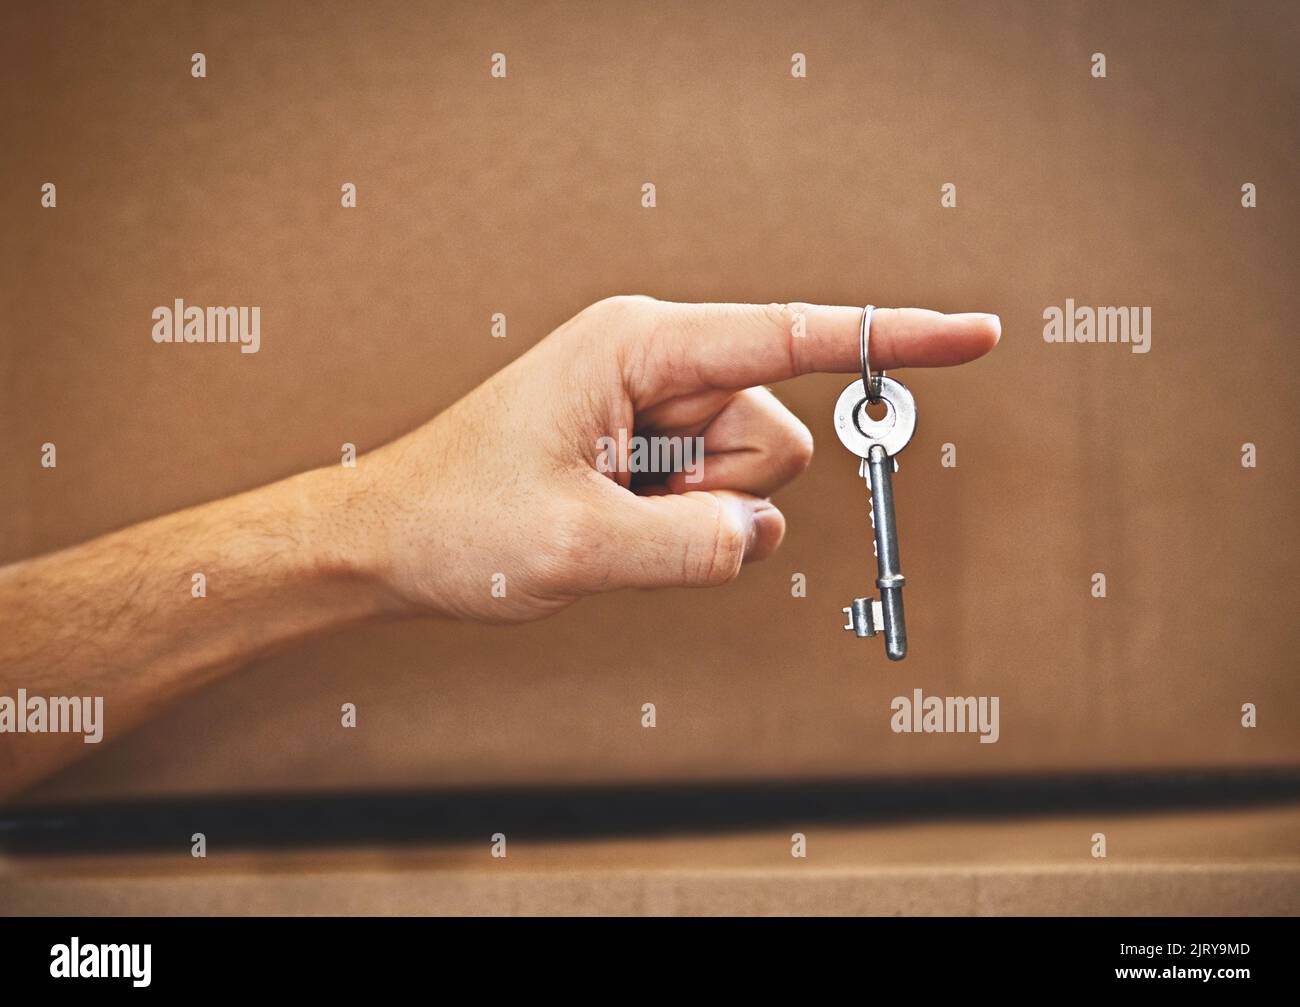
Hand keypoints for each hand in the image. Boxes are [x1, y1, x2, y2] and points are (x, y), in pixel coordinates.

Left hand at [347, 297, 998, 621]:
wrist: (389, 544)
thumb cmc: (457, 526)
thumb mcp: (574, 549)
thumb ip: (693, 548)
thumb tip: (761, 534)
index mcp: (639, 345)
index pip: (791, 337)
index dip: (890, 338)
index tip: (975, 335)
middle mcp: (657, 361)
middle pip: (777, 431)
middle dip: (725, 494)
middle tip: (632, 514)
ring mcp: (655, 405)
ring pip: (753, 474)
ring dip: (695, 517)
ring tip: (608, 519)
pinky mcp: (650, 447)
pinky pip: (718, 497)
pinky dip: (678, 528)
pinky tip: (609, 523)